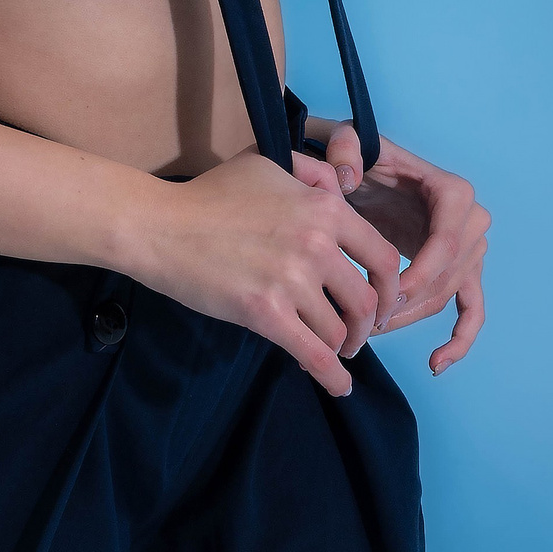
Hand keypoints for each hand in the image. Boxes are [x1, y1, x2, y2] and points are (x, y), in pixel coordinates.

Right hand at [128, 151, 405, 399]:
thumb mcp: (269, 165)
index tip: (383, 302)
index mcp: (326, 209)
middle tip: (358, 336)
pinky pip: (314, 354)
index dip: (392, 288)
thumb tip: (340, 190)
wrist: (161, 226)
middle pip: (366, 301)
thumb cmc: (211, 194)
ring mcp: (292, 280)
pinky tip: (338, 386)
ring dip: (341, 347)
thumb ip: (313, 174)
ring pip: (338, 330)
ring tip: (332, 351)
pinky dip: (332, 377)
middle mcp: (318, 244)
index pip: (383, 257)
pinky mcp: (266, 313)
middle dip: (368, 326)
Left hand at [308, 122, 488, 374]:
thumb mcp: (346, 141)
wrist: (364, 170)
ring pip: (448, 297)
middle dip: (407, 303)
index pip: (446, 244)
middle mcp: (472, 220)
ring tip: (370, 333)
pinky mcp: (462, 271)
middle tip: (363, 320)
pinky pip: (471, 310)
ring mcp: (471, 249)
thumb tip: (347, 180)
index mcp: (452, 192)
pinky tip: (435, 364)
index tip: (383, 298)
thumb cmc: (359, 156)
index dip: (418, 276)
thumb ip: (343, 150)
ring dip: (411, 320)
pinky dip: (459, 340)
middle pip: (447, 276)